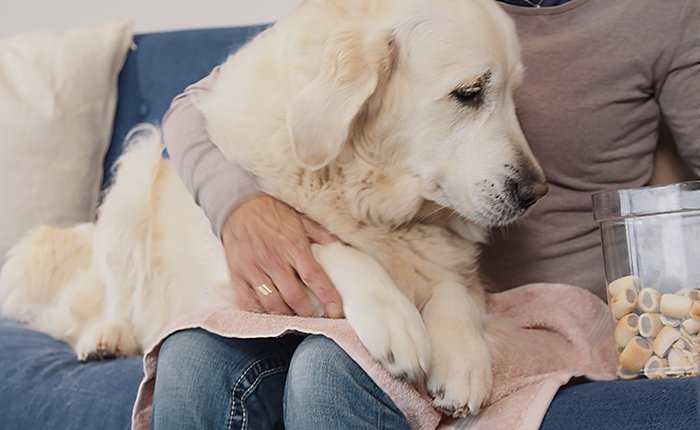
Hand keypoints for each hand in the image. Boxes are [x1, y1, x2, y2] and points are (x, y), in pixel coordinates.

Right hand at [221, 194, 343, 317]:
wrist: (239, 203)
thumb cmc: (273, 211)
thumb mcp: (301, 219)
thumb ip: (321, 234)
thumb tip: (342, 246)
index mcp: (293, 246)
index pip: (315, 277)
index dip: (328, 298)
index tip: (337, 313)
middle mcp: (274, 259)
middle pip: (294, 297)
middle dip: (308, 313)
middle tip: (314, 316)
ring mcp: (253, 267)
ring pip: (272, 303)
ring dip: (285, 314)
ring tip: (293, 315)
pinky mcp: (237, 273)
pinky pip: (246, 301)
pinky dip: (258, 311)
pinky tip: (268, 312)